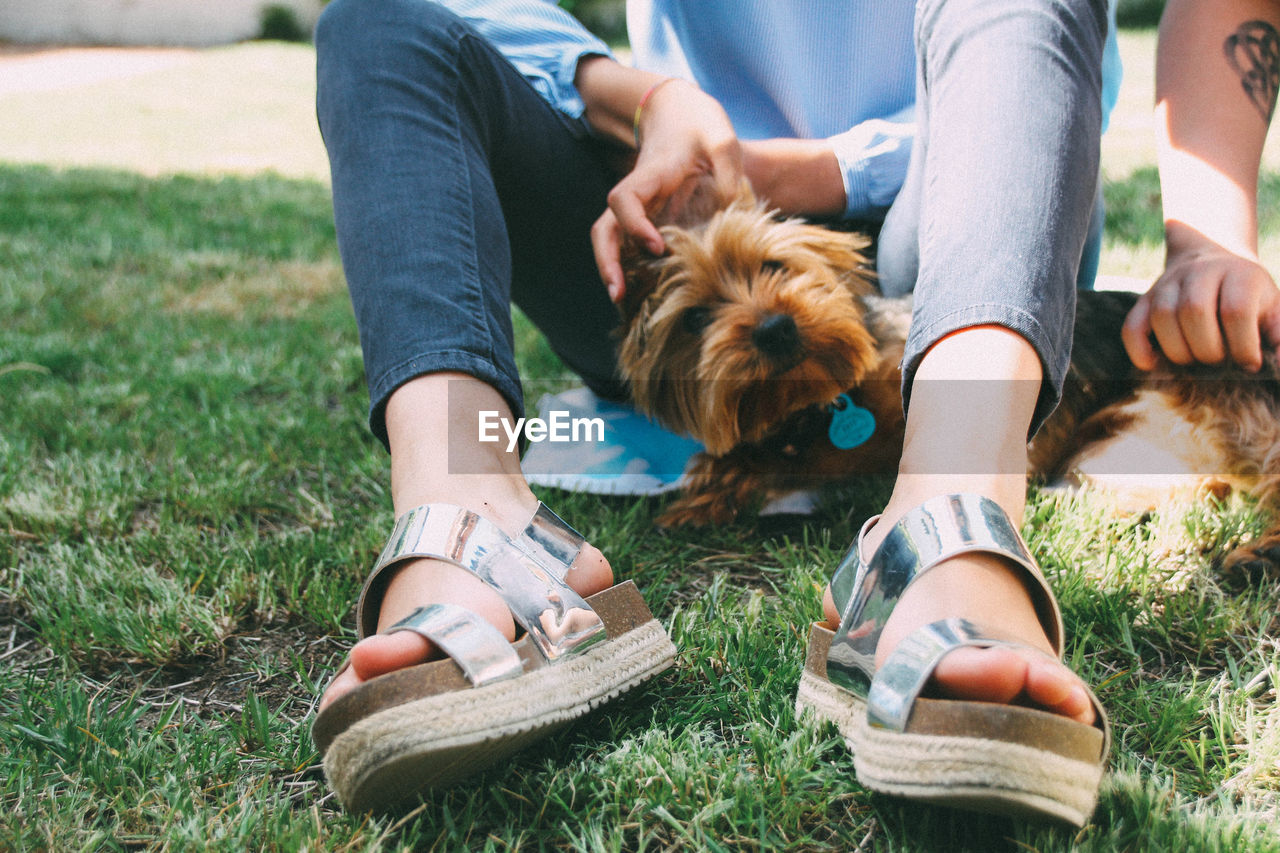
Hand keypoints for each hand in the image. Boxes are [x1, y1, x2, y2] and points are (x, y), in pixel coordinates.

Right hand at [591, 79, 740, 301]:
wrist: (673, 109)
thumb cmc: (697, 122)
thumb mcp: (722, 139)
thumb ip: (730, 173)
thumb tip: (737, 218)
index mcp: (651, 174)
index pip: (625, 199)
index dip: (634, 225)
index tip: (656, 247)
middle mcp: (637, 193)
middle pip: (605, 228)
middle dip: (607, 261)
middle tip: (618, 295)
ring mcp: (638, 206)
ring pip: (611, 239)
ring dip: (613, 270)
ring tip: (623, 303)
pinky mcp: (645, 216)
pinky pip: (628, 243)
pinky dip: (628, 266)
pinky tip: (641, 291)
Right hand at [1122, 245, 1279, 371]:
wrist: (1213, 257)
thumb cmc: (1248, 294)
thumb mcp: (1273, 306)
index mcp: (1240, 273)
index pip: (1235, 310)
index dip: (1243, 345)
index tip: (1249, 363)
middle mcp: (1201, 272)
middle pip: (1194, 312)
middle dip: (1208, 349)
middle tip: (1219, 362)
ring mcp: (1168, 283)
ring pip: (1162, 318)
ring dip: (1178, 351)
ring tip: (1193, 361)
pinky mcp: (1145, 299)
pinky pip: (1132, 326)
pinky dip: (1139, 350)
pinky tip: (1155, 365)